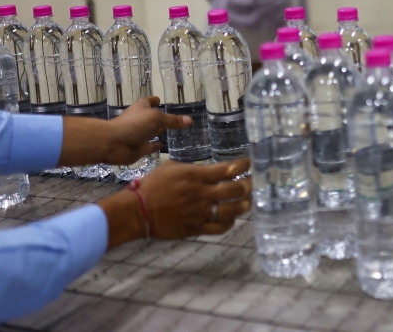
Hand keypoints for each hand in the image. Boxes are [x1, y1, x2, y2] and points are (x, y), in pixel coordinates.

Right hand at [98, 159, 251, 248]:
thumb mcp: (173, 167)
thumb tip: (210, 169)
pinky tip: (231, 218)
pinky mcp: (196, 228)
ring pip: (232, 210)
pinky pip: (219, 227)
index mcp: (196, 176)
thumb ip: (194, 168)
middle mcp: (202, 194)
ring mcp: (200, 212)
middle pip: (235, 190)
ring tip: (248, 202)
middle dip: (248, 186)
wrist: (138, 210)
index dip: (243, 166)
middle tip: (253, 183)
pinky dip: (229, 223)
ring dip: (244, 205)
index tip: (249, 164)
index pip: (228, 170)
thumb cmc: (152, 185)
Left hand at [103, 97, 189, 165]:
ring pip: (152, 132)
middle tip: (174, 118)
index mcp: (141, 109)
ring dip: (159, 132)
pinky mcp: (139, 148)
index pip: (148, 102)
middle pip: (152, 118)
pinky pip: (150, 146)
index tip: (159, 99)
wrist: (114, 144)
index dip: (153, 100)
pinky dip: (155, 146)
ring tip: (172, 132)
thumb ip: (172, 121)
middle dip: (160, 117)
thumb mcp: (156, 119)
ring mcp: (139, 135)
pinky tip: (163, 145)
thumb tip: (189, 120)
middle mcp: (140, 121)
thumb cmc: (134, 125)